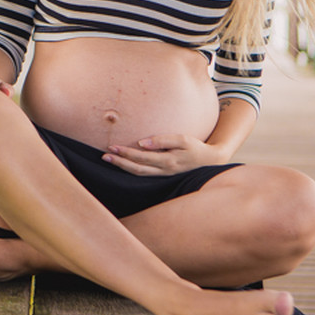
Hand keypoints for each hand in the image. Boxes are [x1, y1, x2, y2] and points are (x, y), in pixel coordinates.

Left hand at [102, 134, 228, 175]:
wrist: (209, 162)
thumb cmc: (195, 147)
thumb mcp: (183, 139)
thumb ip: (162, 140)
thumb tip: (142, 143)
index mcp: (167, 162)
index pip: (141, 158)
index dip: (126, 153)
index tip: (112, 147)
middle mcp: (163, 171)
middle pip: (136, 169)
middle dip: (120, 162)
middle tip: (105, 155)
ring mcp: (163, 176)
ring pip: (139, 174)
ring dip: (123, 167)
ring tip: (109, 159)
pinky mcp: (162, 176)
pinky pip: (143, 175)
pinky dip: (131, 170)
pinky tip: (123, 164)